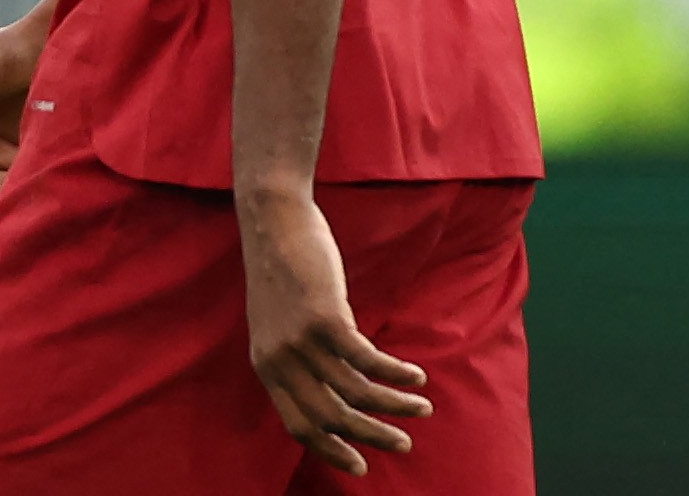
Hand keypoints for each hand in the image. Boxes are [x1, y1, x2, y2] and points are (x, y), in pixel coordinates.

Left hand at [241, 191, 430, 474]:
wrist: (273, 222)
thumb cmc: (282, 265)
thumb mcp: (278, 319)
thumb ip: (296, 351)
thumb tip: (328, 377)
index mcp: (267, 368)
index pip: (299, 425)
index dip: (331, 449)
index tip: (360, 466)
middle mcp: (281, 363)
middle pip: (329, 417)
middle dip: (370, 436)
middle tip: (402, 445)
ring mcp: (301, 343)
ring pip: (353, 392)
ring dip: (393, 405)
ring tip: (422, 408)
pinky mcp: (325, 319)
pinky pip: (366, 360)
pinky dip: (395, 373)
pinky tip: (415, 376)